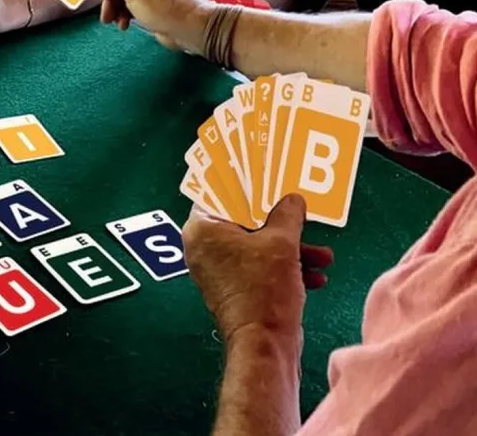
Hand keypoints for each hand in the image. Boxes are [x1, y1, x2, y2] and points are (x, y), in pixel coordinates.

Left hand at [182, 194, 332, 344]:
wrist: (266, 346)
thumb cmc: (264, 289)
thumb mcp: (282, 243)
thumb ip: (288, 214)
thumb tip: (293, 199)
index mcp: (202, 228)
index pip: (219, 194)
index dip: (246, 186)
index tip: (267, 180)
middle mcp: (203, 247)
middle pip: (243, 221)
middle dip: (279, 224)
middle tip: (301, 215)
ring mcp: (217, 270)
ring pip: (256, 248)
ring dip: (291, 249)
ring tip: (324, 255)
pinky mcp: (233, 290)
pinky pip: (258, 269)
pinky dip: (284, 268)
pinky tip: (316, 276)